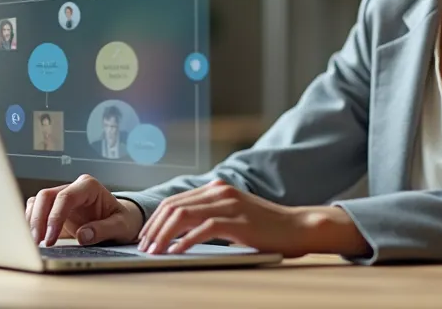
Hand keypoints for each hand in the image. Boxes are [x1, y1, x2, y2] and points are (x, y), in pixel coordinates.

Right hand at [25, 174, 141, 246]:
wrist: (120, 221)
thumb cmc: (121, 220)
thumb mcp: (121, 226)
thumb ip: (104, 230)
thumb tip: (83, 235)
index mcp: (89, 187)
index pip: (65, 197)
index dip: (55, 217)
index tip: (51, 239)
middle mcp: (72, 188)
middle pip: (46, 196)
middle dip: (38, 219)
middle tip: (37, 242)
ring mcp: (61, 197)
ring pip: (37, 202)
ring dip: (32, 221)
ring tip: (33, 243)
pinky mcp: (54, 209)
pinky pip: (35, 210)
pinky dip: (31, 223)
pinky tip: (33, 238)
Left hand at [137, 180, 368, 257]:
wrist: (297, 227)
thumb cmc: (266, 227)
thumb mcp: (234, 216)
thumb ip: (211, 216)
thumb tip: (180, 232)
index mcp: (217, 189)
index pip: (175, 200)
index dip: (155, 219)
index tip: (145, 237)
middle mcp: (220, 192)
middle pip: (174, 206)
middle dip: (154, 228)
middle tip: (144, 247)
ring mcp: (229, 204)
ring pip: (183, 215)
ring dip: (164, 234)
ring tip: (155, 251)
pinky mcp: (238, 220)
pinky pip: (203, 228)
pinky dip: (185, 241)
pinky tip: (177, 252)